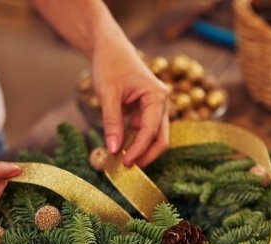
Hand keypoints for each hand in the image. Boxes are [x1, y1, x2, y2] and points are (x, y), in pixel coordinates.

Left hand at [91, 42, 169, 167]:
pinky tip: (123, 147)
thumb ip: (112, 122)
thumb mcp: (108, 94)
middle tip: (128, 168)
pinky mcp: (149, 110)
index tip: (125, 163)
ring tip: (123, 160)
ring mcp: (157, 106)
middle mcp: (162, 102)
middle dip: (147, 155)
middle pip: (162, 137)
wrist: (110, 48)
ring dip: (141, 149)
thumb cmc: (110, 65)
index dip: (139, 150)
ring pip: (156, 136)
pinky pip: (146, 130)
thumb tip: (114, 150)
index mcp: (157, 95)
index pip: (151, 130)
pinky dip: (136, 140)